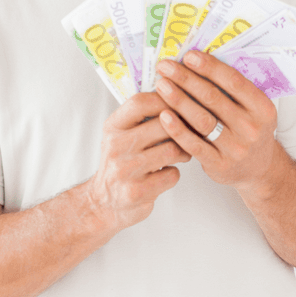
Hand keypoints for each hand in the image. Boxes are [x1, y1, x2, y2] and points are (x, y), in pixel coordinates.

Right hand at [86, 92, 191, 229]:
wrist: (104, 203)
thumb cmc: (122, 164)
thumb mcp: (121, 137)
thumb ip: (142, 119)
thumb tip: (177, 93)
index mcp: (113, 127)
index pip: (140, 102)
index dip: (166, 99)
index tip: (181, 103)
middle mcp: (116, 146)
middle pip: (163, 125)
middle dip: (183, 128)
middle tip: (191, 132)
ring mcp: (126, 169)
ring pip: (172, 150)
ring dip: (183, 152)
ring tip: (182, 153)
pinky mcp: (137, 191)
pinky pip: (172, 175)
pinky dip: (175, 174)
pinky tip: (167, 174)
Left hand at [154, 51, 280, 193]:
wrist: (259, 171)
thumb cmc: (249, 133)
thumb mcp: (254, 111)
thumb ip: (233, 91)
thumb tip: (199, 63)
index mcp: (263, 109)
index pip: (234, 82)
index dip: (210, 67)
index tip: (188, 56)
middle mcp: (252, 128)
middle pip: (213, 98)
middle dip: (186, 79)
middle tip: (166, 67)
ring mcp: (236, 148)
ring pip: (202, 120)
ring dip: (179, 100)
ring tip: (161, 86)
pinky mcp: (220, 165)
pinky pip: (194, 144)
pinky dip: (177, 129)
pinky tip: (164, 116)